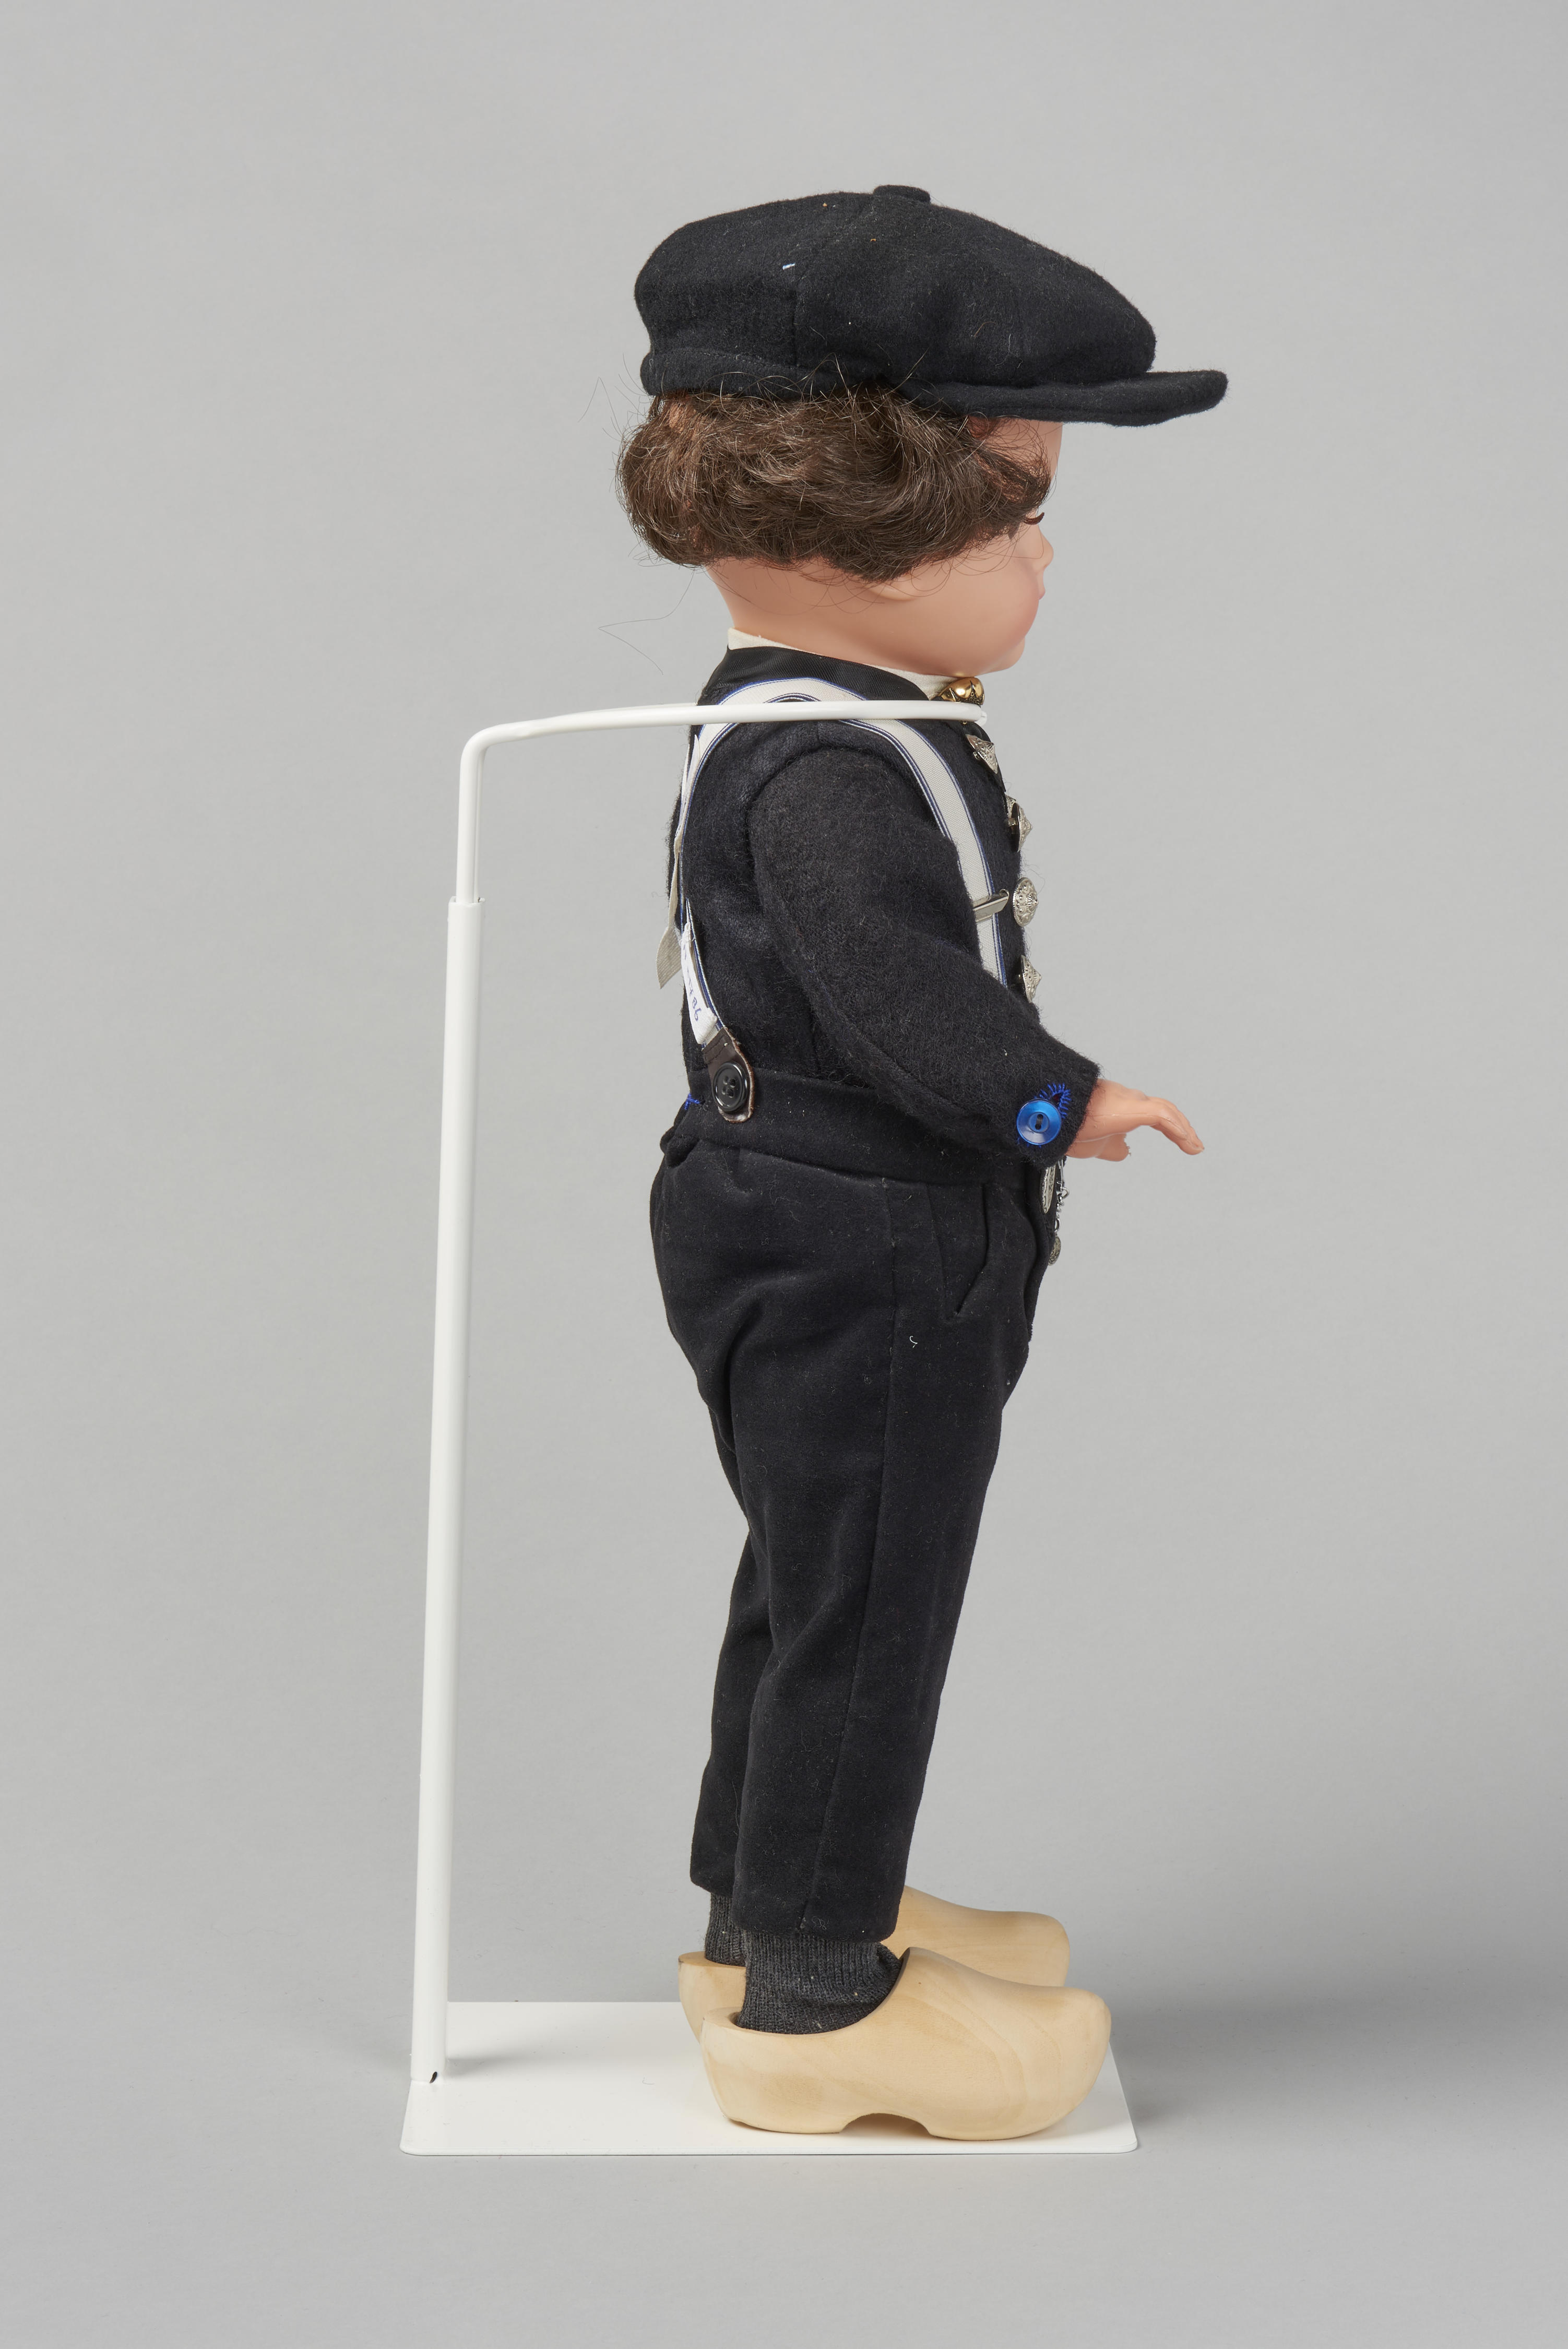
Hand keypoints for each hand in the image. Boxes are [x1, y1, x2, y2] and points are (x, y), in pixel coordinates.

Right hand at [1067, 1079, 1203, 1161]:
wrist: (1051, 1117)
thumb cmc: (1066, 1126)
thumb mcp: (1096, 1145)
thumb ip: (1112, 1147)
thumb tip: (1124, 1152)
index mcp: (1118, 1108)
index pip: (1150, 1114)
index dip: (1168, 1127)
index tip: (1181, 1140)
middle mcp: (1127, 1100)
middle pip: (1163, 1110)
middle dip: (1180, 1127)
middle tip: (1193, 1144)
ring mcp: (1130, 1101)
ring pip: (1166, 1111)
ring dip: (1183, 1130)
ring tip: (1195, 1146)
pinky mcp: (1132, 1108)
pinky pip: (1162, 1117)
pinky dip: (1177, 1129)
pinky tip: (1187, 1141)